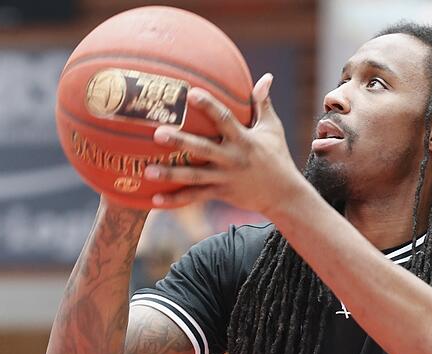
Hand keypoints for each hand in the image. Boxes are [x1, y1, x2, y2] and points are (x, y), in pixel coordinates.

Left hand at [144, 73, 307, 215]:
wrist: (283, 195)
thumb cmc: (277, 157)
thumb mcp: (273, 129)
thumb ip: (263, 103)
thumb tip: (266, 76)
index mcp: (243, 139)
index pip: (224, 119)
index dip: (208, 105)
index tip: (191, 93)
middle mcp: (231, 158)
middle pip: (202, 149)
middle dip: (180, 141)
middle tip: (157, 133)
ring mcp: (224, 178)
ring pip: (193, 176)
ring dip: (170, 174)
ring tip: (147, 170)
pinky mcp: (220, 193)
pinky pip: (194, 197)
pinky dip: (175, 199)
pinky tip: (155, 199)